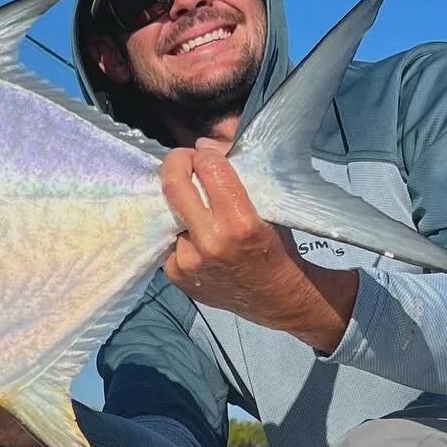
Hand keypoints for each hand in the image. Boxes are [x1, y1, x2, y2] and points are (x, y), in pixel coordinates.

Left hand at [160, 140, 358, 351]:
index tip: (207, 155)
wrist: (278, 300)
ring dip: (181, 204)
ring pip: (170, 212)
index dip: (205, 155)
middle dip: (176, 162)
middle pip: (174, 185)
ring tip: (198, 210)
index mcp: (240, 223)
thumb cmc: (278, 249)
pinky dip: (180, 231)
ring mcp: (189, 262)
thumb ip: (234, 176)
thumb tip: (203, 146)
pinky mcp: (175, 276)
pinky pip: (169, 239)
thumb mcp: (269, 208)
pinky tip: (197, 237)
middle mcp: (210, 242)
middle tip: (183, 160)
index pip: (209, 168)